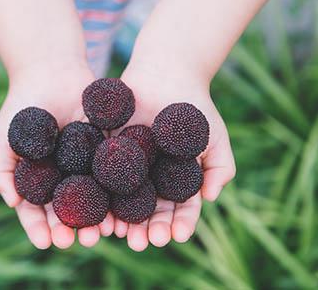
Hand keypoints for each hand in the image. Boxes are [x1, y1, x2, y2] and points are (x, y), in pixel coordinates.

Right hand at [0, 62, 114, 248]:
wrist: (50, 73)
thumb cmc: (21, 107)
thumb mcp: (3, 140)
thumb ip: (0, 172)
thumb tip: (13, 204)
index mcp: (39, 181)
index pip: (38, 212)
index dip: (40, 228)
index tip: (45, 242)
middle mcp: (64, 178)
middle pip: (68, 211)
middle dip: (70, 229)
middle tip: (75, 242)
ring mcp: (87, 167)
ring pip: (93, 199)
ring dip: (96, 219)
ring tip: (99, 232)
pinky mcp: (108, 152)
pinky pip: (113, 176)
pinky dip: (116, 193)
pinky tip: (119, 206)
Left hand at [111, 65, 235, 250]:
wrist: (166, 74)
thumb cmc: (195, 106)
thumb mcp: (215, 137)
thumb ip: (220, 167)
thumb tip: (211, 198)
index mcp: (175, 181)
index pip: (178, 209)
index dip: (178, 224)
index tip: (176, 236)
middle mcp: (150, 179)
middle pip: (148, 210)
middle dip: (146, 229)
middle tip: (141, 243)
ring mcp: (127, 168)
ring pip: (123, 199)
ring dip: (120, 219)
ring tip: (118, 234)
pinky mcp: (106, 153)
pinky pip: (101, 175)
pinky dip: (99, 192)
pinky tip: (97, 205)